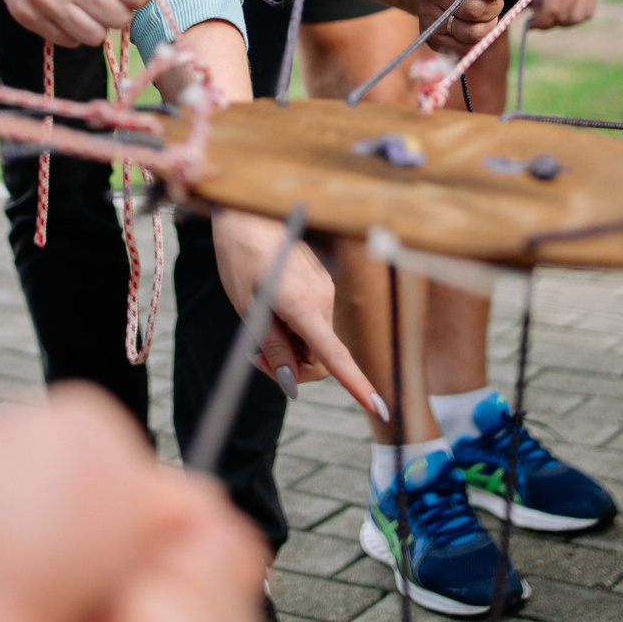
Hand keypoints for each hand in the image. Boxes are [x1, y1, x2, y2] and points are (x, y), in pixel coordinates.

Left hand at [210, 209, 385, 419]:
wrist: (249, 214)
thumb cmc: (242, 258)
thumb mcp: (248, 308)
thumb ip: (272, 345)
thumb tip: (290, 381)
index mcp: (303, 306)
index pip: (335, 356)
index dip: (356, 385)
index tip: (379, 408)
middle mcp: (323, 299)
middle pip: (320, 357)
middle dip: (292, 367)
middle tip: (255, 358)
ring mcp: (326, 290)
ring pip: (316, 340)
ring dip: (291, 346)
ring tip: (259, 325)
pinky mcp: (322, 284)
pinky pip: (314, 322)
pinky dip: (295, 328)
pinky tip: (272, 309)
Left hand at [517, 0, 594, 29]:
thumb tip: (532, 10)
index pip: (553, 11)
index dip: (540, 23)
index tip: (530, 23)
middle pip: (565, 17)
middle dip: (548, 23)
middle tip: (537, 16)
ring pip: (578, 17)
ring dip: (563, 21)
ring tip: (550, 12)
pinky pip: (588, 11)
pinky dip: (576, 16)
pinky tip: (564, 8)